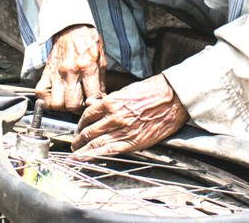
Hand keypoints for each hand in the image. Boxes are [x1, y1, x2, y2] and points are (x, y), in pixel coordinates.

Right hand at [36, 24, 105, 112]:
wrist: (71, 28)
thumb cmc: (88, 44)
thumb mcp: (101, 61)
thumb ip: (101, 82)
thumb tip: (100, 101)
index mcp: (88, 67)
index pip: (92, 97)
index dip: (94, 106)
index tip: (93, 106)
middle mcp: (71, 71)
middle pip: (72, 105)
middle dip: (78, 109)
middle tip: (80, 105)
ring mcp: (56, 72)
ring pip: (56, 103)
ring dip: (62, 107)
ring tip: (68, 101)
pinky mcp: (46, 72)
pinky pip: (41, 94)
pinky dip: (47, 100)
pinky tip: (55, 96)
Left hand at [72, 75, 189, 156]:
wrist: (173, 99)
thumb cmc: (154, 91)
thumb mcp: (127, 89)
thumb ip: (112, 100)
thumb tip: (99, 106)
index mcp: (112, 102)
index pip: (88, 114)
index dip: (81, 123)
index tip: (79, 127)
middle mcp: (114, 116)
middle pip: (89, 130)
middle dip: (79, 138)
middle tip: (75, 143)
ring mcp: (122, 130)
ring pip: (95, 142)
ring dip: (83, 149)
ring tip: (77, 153)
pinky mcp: (132, 142)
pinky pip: (109, 150)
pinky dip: (95, 155)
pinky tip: (87, 159)